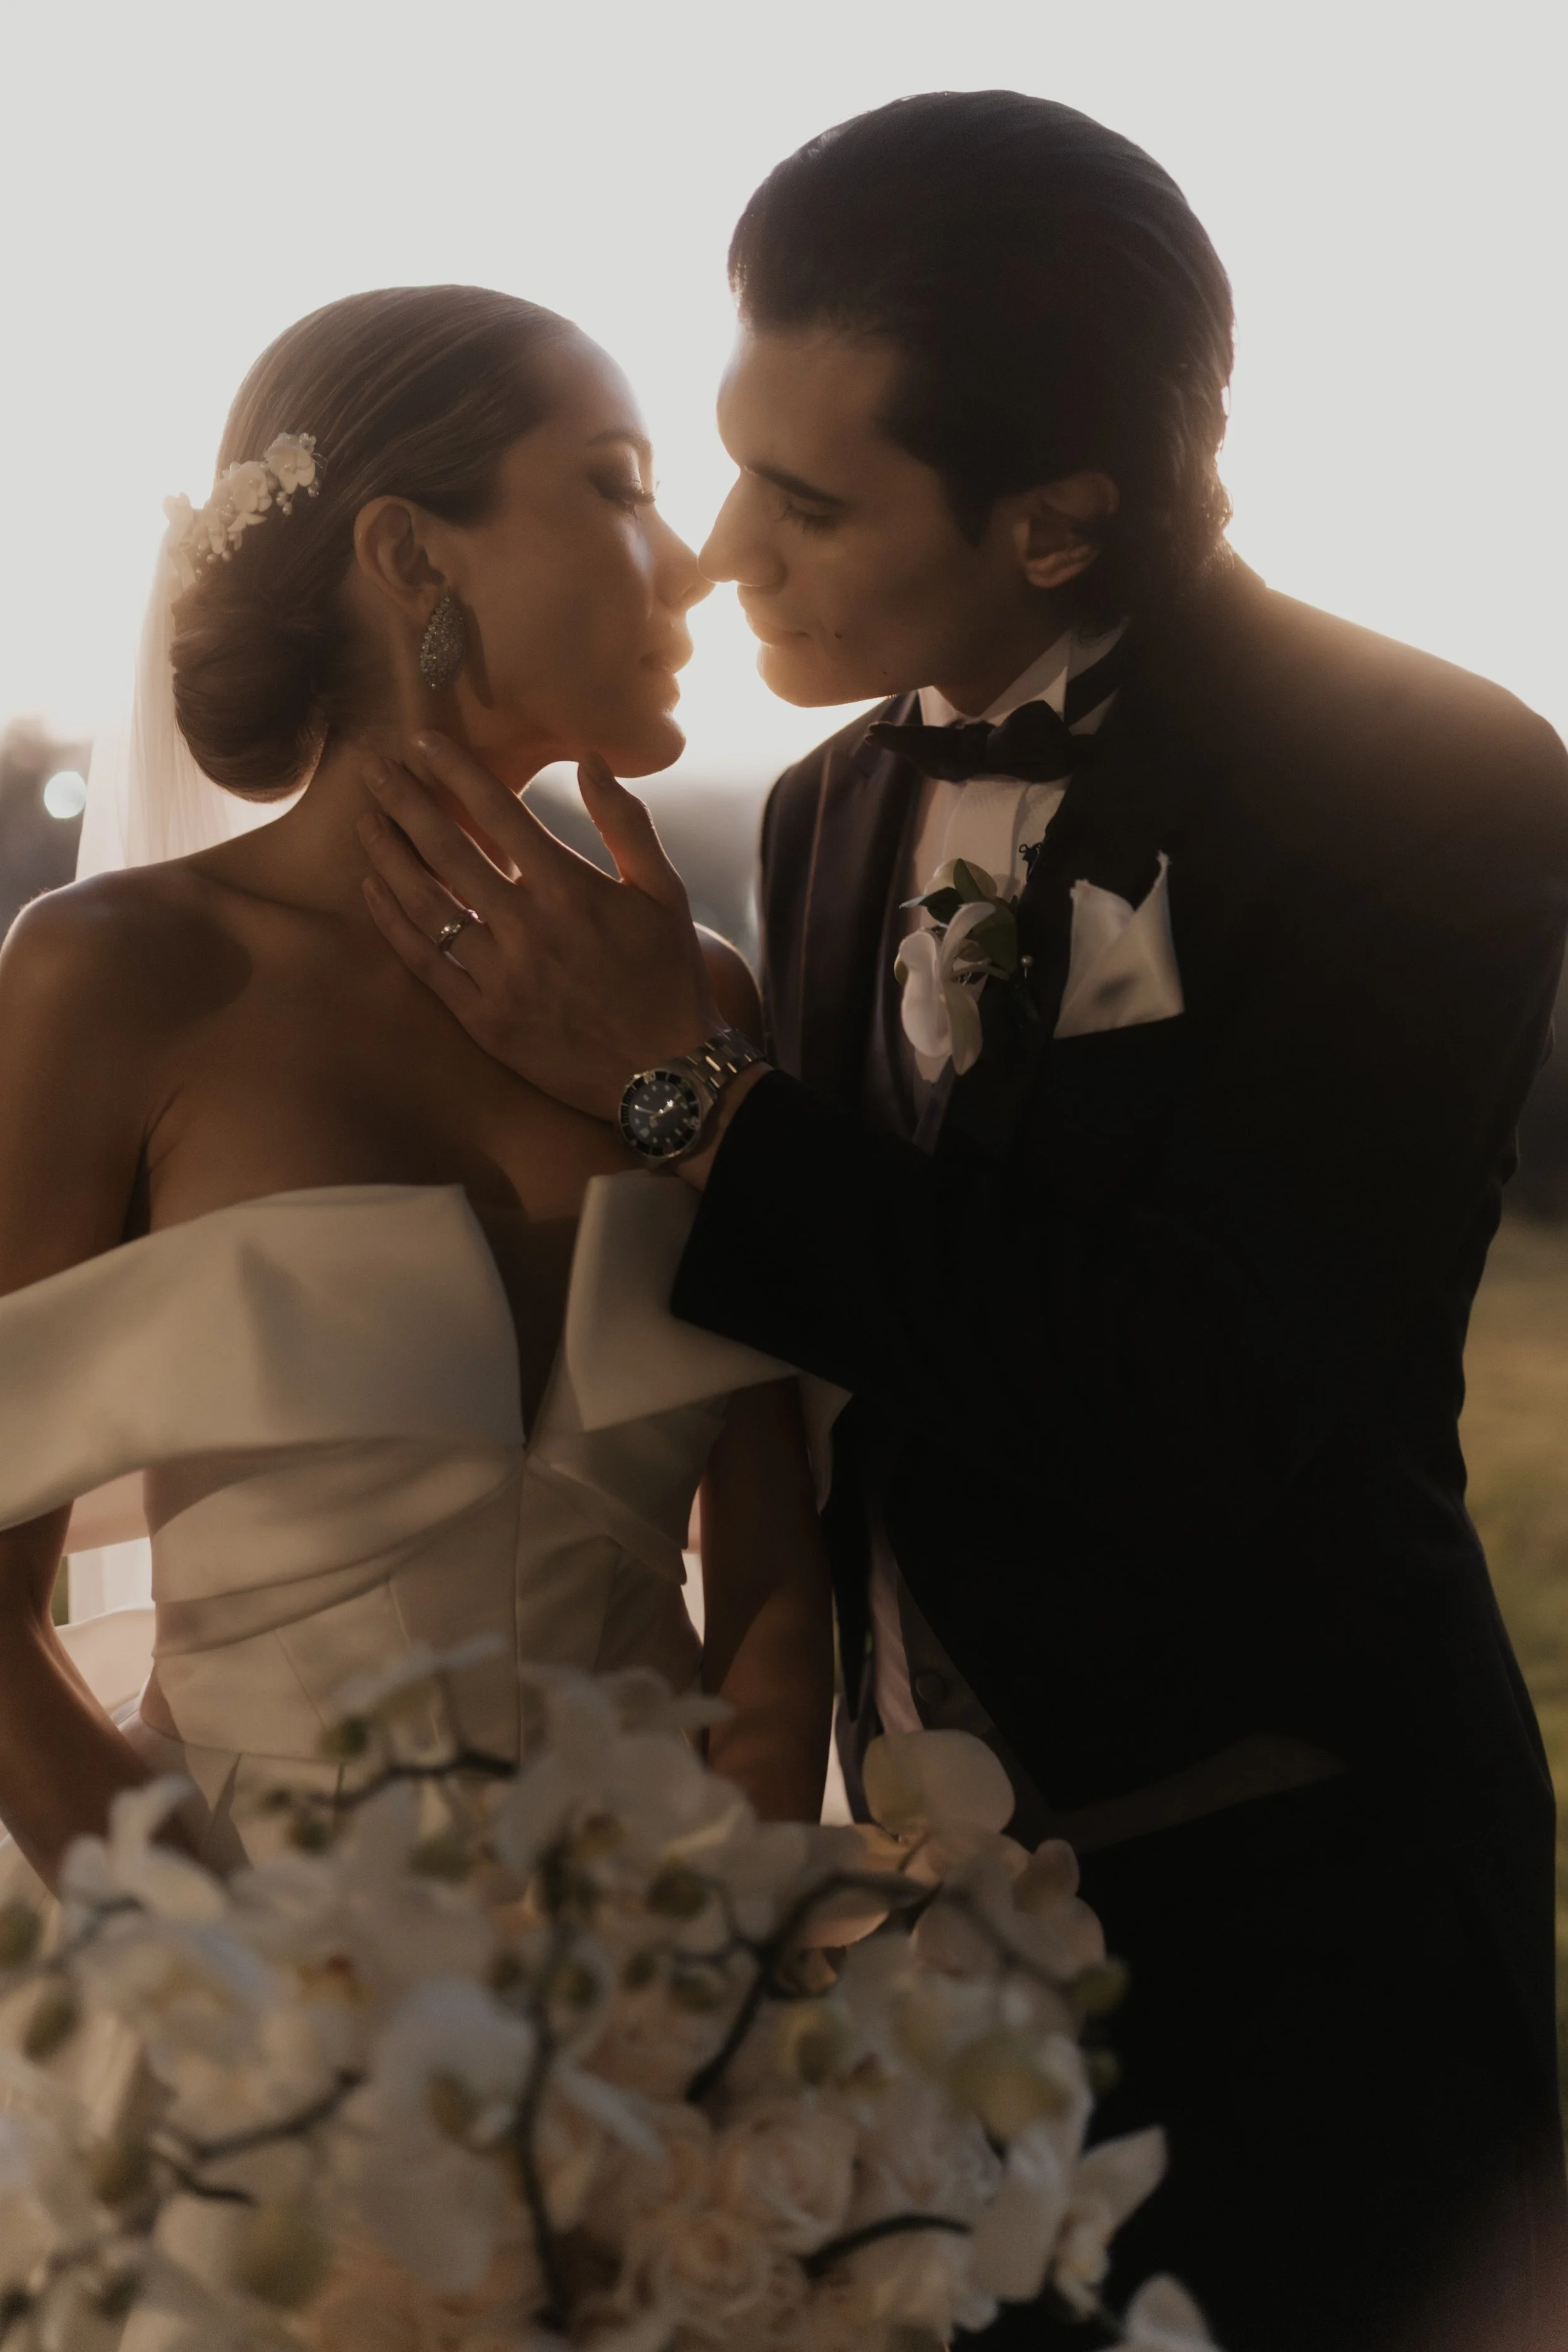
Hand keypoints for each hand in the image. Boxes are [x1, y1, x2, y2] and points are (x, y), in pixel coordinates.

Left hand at [358, 734, 721, 1121]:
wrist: (665, 1073)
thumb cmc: (668, 977)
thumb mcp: (665, 892)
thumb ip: (625, 823)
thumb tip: (591, 761)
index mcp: (571, 889)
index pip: (499, 813)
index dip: (455, 771)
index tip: (422, 741)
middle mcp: (527, 927)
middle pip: (448, 850)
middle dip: (405, 802)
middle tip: (373, 769)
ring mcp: (499, 976)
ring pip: (426, 903)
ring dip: (388, 857)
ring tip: (365, 823)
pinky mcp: (482, 1018)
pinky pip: (424, 963)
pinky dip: (394, 922)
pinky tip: (374, 890)